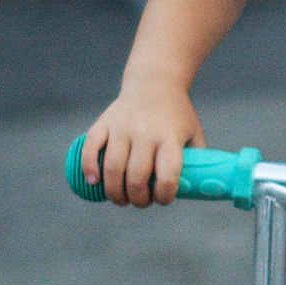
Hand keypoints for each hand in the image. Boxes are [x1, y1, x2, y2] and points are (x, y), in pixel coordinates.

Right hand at [77, 75, 202, 204]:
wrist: (155, 82)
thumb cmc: (176, 115)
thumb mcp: (193, 133)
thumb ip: (196, 160)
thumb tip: (194, 189)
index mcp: (170, 137)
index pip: (167, 175)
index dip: (164, 196)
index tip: (162, 199)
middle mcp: (146, 132)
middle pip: (137, 177)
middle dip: (138, 199)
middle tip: (140, 202)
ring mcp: (122, 127)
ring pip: (113, 168)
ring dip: (114, 192)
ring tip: (119, 200)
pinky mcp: (104, 122)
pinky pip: (90, 148)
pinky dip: (88, 167)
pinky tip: (93, 182)